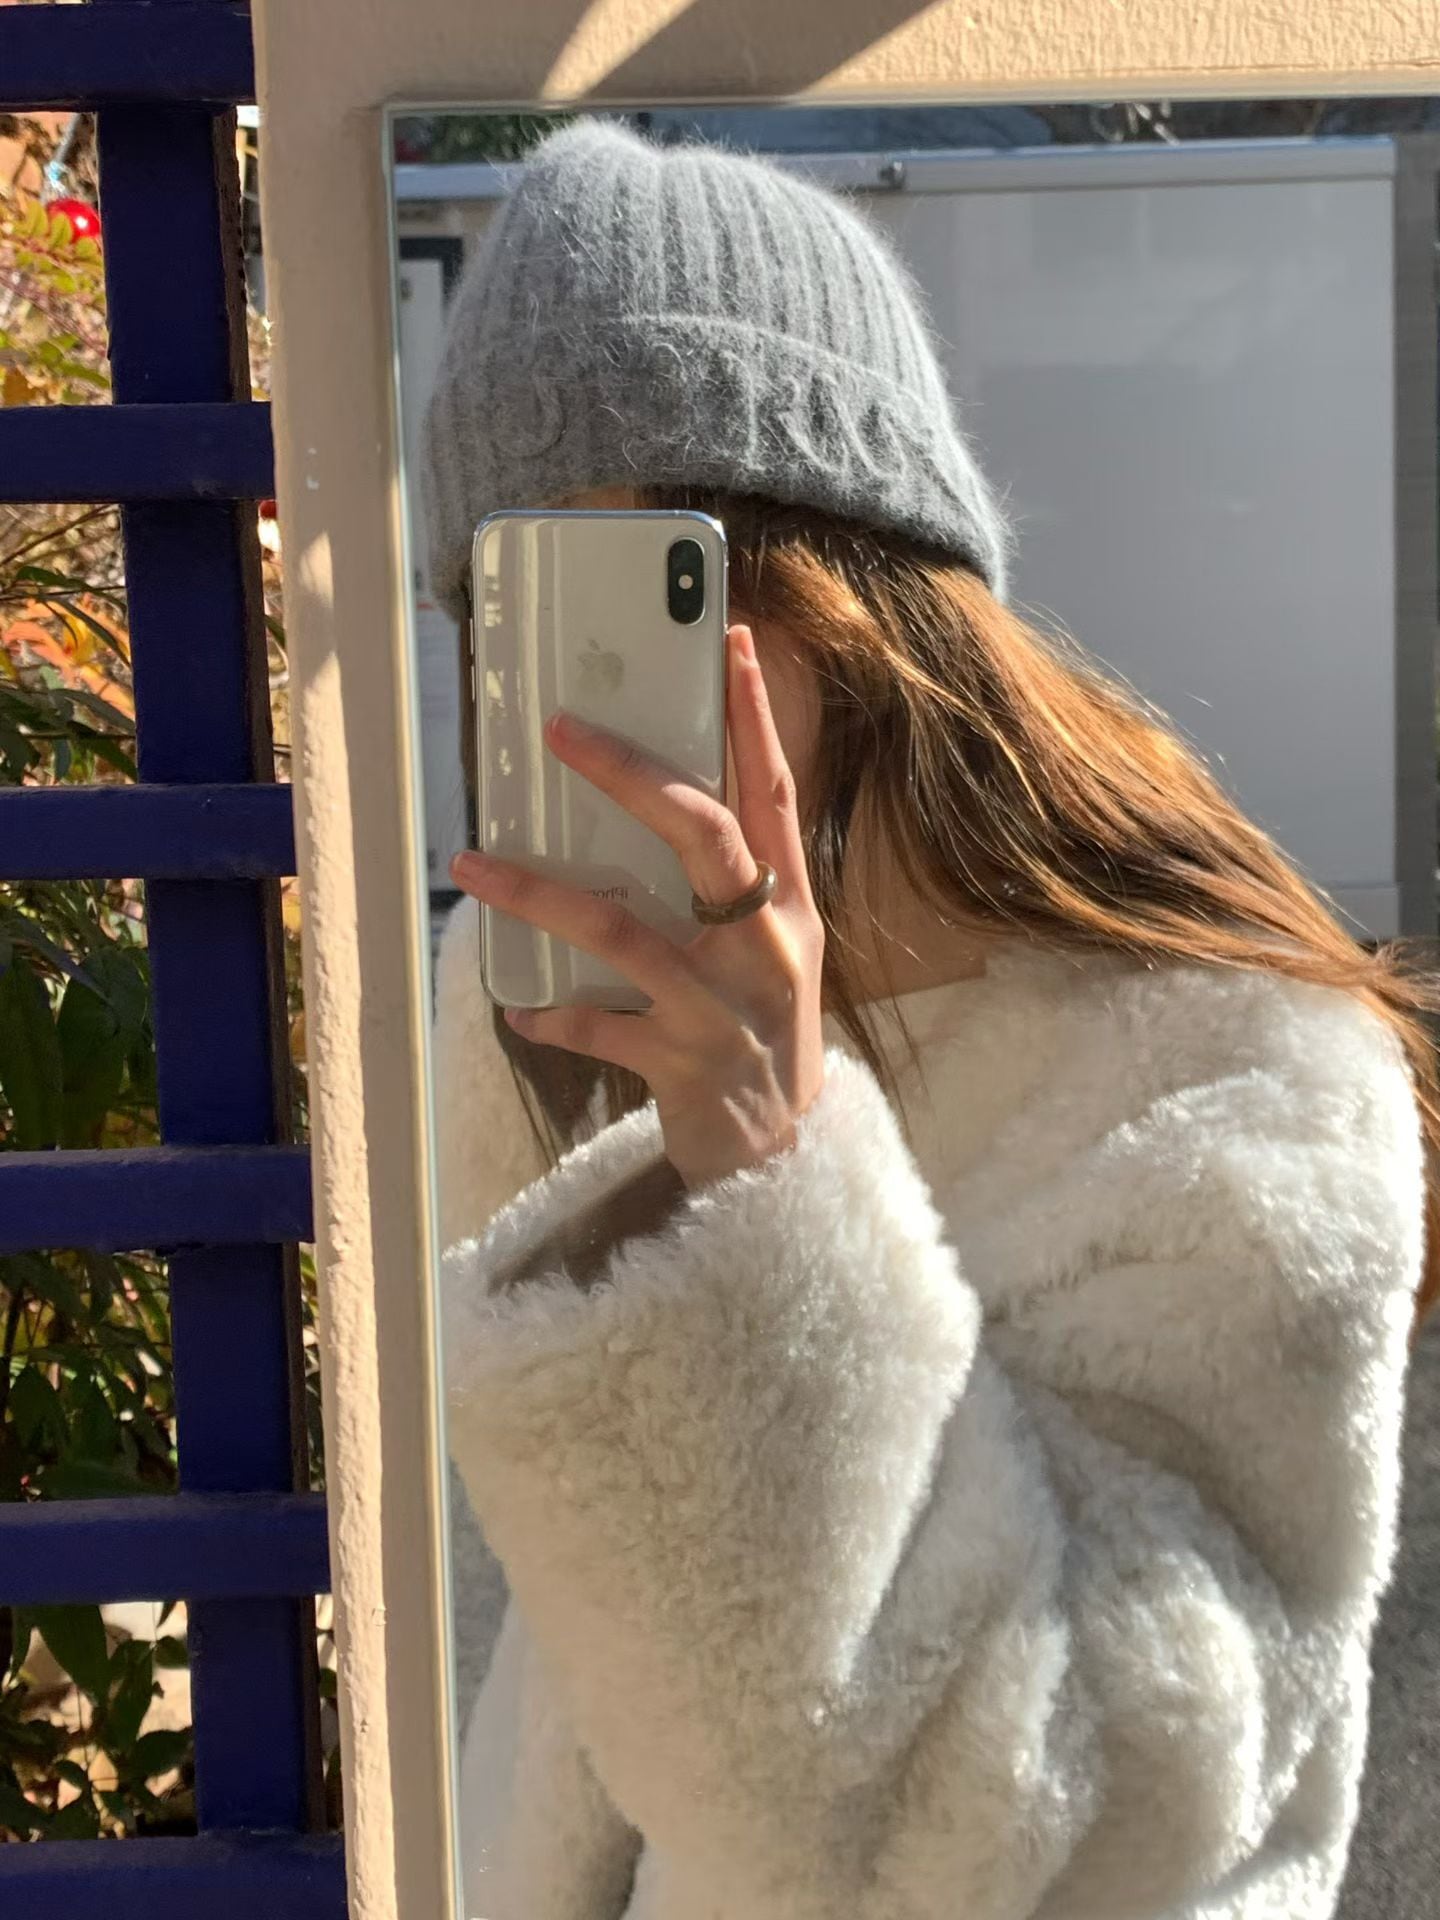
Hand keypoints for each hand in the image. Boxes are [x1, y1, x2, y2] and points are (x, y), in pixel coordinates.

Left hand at [450, 624, 824, 1187]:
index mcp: (791, 906)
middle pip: (703, 836)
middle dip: (630, 774)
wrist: (789, 1161)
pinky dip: (553, 1017)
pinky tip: (518, 1008)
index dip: (756, 717)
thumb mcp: (765, 953)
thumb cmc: (761, 1035)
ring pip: (625, 931)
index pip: (776, 791)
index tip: (735, 643)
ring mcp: (726, 1006)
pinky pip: (599, 1030)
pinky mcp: (686, 1064)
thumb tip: (644, 802)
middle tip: (561, 730)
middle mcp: (767, 946)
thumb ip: (725, 888)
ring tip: (473, 864)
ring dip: (540, 894)